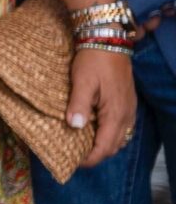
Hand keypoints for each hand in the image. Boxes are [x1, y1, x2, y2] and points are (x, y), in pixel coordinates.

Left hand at [69, 46, 139, 168]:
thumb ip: (79, 105)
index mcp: (115, 113)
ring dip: (104, 145)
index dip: (90, 159)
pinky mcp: (127, 102)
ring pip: (120, 137)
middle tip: (76, 156)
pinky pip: (122, 127)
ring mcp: (129, 109)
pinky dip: (110, 134)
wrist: (109, 40)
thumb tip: (75, 127)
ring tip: (83, 146)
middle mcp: (126, 115)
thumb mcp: (82, 82)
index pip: (105, 146)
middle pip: (114, 146)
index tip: (74, 163)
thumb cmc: (93, 60)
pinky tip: (95, 130)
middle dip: (96, 155)